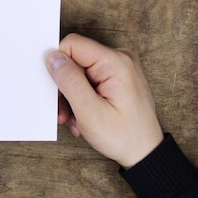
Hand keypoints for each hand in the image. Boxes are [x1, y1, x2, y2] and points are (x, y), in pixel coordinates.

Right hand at [45, 33, 162, 168]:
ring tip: (74, 118)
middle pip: (74, 59)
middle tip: (64, 113)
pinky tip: (82, 115)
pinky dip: (80, 97)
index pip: (72, 45)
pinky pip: (88, 78)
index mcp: (116, 62)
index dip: (58, 66)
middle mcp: (119, 59)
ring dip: (71, 96)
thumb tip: (53, 57)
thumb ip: (70, 81)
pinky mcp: (116, 76)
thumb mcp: (89, 112)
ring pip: (78, 71)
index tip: (57, 91)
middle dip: (64, 87)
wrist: (144, 153)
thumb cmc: (123, 137)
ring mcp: (119, 67)